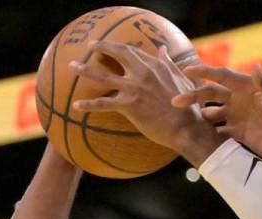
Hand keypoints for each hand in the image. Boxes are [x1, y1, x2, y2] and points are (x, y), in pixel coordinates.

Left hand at [71, 42, 220, 165]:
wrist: (188, 129)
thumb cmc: (189, 108)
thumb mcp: (182, 81)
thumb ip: (169, 64)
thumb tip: (162, 49)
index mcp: (156, 67)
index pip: (134, 51)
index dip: (120, 47)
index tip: (112, 46)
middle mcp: (144, 74)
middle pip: (118, 54)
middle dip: (102, 47)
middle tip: (90, 46)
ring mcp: (135, 89)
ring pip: (103, 77)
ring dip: (85, 70)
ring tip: (72, 66)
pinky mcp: (130, 106)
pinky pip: (104, 104)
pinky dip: (89, 105)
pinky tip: (76, 105)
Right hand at [171, 64, 261, 165]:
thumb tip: (256, 69)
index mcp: (247, 87)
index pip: (222, 75)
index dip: (204, 72)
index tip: (186, 70)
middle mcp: (239, 100)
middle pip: (210, 94)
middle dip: (193, 96)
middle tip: (176, 102)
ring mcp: (237, 117)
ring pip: (210, 113)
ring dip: (196, 116)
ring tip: (181, 120)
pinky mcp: (237, 134)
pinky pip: (217, 132)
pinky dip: (206, 134)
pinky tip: (194, 137)